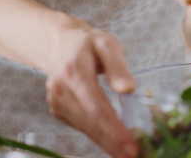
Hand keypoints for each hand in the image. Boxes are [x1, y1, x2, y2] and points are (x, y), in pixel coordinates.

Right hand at [45, 18, 137, 157]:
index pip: (96, 106)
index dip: (113, 127)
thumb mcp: (107, 44)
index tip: (130, 142)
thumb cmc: (89, 44)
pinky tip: (114, 143)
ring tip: (126, 152)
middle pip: (90, 122)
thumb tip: (129, 88)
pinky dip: (98, 136)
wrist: (61, 45)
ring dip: (106, 143)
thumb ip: (118, 66)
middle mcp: (61, 90)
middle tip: (133, 154)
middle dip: (112, 141)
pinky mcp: (59, 110)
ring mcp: (57, 102)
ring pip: (85, 128)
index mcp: (74, 72)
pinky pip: (81, 126)